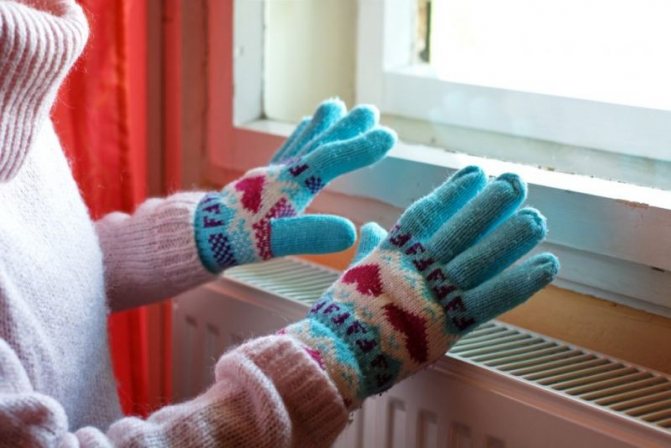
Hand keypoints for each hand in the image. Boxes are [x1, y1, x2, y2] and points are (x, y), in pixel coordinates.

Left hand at [194, 99, 395, 271]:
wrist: (202, 233)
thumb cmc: (239, 238)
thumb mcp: (276, 242)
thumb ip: (310, 235)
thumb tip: (350, 231)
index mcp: (291, 184)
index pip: (331, 159)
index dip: (360, 147)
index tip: (389, 135)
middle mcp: (283, 172)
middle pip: (320, 144)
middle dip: (347, 129)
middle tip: (370, 111)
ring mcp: (272, 172)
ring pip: (303, 142)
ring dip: (322, 126)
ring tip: (335, 106)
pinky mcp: (263, 178)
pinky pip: (288, 150)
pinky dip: (301, 137)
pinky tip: (304, 131)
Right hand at [285, 166, 558, 407]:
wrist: (337, 354)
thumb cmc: (342, 314)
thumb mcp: (354, 271)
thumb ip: (371, 247)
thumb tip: (371, 227)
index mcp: (392, 251)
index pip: (427, 213)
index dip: (453, 191)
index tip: (476, 172)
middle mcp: (417, 267)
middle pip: (461, 229)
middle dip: (490, 204)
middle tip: (515, 182)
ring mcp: (435, 294)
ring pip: (481, 258)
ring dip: (511, 237)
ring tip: (536, 217)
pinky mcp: (451, 323)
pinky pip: (493, 298)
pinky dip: (522, 281)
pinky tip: (547, 264)